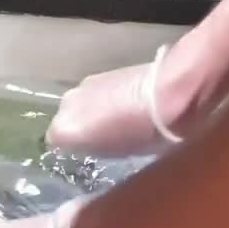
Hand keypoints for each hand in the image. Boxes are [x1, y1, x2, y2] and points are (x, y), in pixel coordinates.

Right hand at [46, 52, 187, 156]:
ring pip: (86, 105)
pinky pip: (101, 93)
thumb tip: (98, 145)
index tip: (100, 154)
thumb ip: (99, 149)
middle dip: (88, 128)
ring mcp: (85, 85)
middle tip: (113, 140)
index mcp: (63, 130)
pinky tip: (132, 106)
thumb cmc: (142, 137)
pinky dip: (112, 99)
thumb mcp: (117, 155)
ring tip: (125, 123)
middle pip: (71, 121)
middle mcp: (66, 104)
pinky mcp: (106, 72)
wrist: (167, 96)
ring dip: (100, 112)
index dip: (82, 148)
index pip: (61, 144)